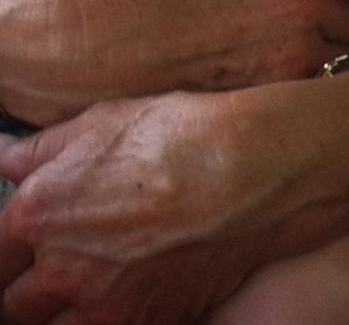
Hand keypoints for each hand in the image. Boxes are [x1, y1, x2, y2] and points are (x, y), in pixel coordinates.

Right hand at [0, 0, 348, 125]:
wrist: (83, 49)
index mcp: (297, 1)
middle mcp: (298, 52)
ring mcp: (275, 96)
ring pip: (335, 93)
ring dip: (341, 82)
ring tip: (332, 71)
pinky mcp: (250, 127)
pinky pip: (300, 119)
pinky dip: (307, 108)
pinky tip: (296, 100)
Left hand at [0, 81, 348, 323]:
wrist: (250, 171)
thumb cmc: (180, 133)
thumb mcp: (104, 119)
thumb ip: (44, 148)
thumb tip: (10, 157)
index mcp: (38, 214)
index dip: (8, 251)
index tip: (20, 246)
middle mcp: (62, 269)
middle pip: (15, 305)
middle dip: (28, 287)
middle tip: (54, 264)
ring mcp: (106, 306)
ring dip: (62, 310)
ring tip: (90, 281)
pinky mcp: (150, 321)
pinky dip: (109, 316)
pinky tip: (130, 286)